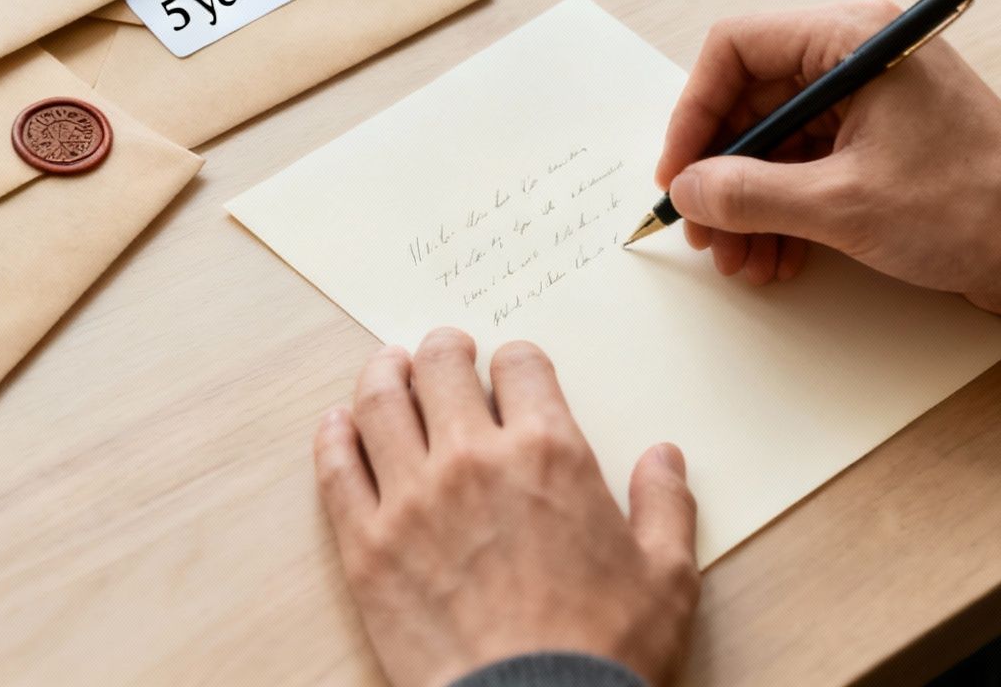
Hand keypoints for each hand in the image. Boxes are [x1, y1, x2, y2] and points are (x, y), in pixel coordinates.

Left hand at [315, 331, 699, 686]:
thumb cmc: (603, 651)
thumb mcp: (666, 578)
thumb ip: (665, 506)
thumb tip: (665, 458)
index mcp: (548, 453)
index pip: (521, 367)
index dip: (517, 361)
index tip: (513, 368)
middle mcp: (472, 459)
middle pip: (440, 368)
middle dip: (445, 349)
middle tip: (445, 350)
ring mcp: (411, 499)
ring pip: (380, 404)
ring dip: (383, 373)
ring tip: (388, 367)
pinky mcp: (367, 545)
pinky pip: (337, 469)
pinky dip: (334, 436)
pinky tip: (338, 424)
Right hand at [654, 1, 1000, 326]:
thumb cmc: (972, 210)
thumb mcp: (842, 205)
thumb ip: (750, 193)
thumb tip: (688, 189)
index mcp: (855, 39)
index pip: (736, 47)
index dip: (695, 112)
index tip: (680, 172)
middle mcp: (861, 54)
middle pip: (752, 98)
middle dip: (722, 172)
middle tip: (705, 231)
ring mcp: (874, 97)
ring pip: (777, 138)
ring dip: (750, 201)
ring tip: (742, 259)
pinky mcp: (884, 138)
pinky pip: (809, 162)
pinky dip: (785, 208)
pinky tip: (778, 256)